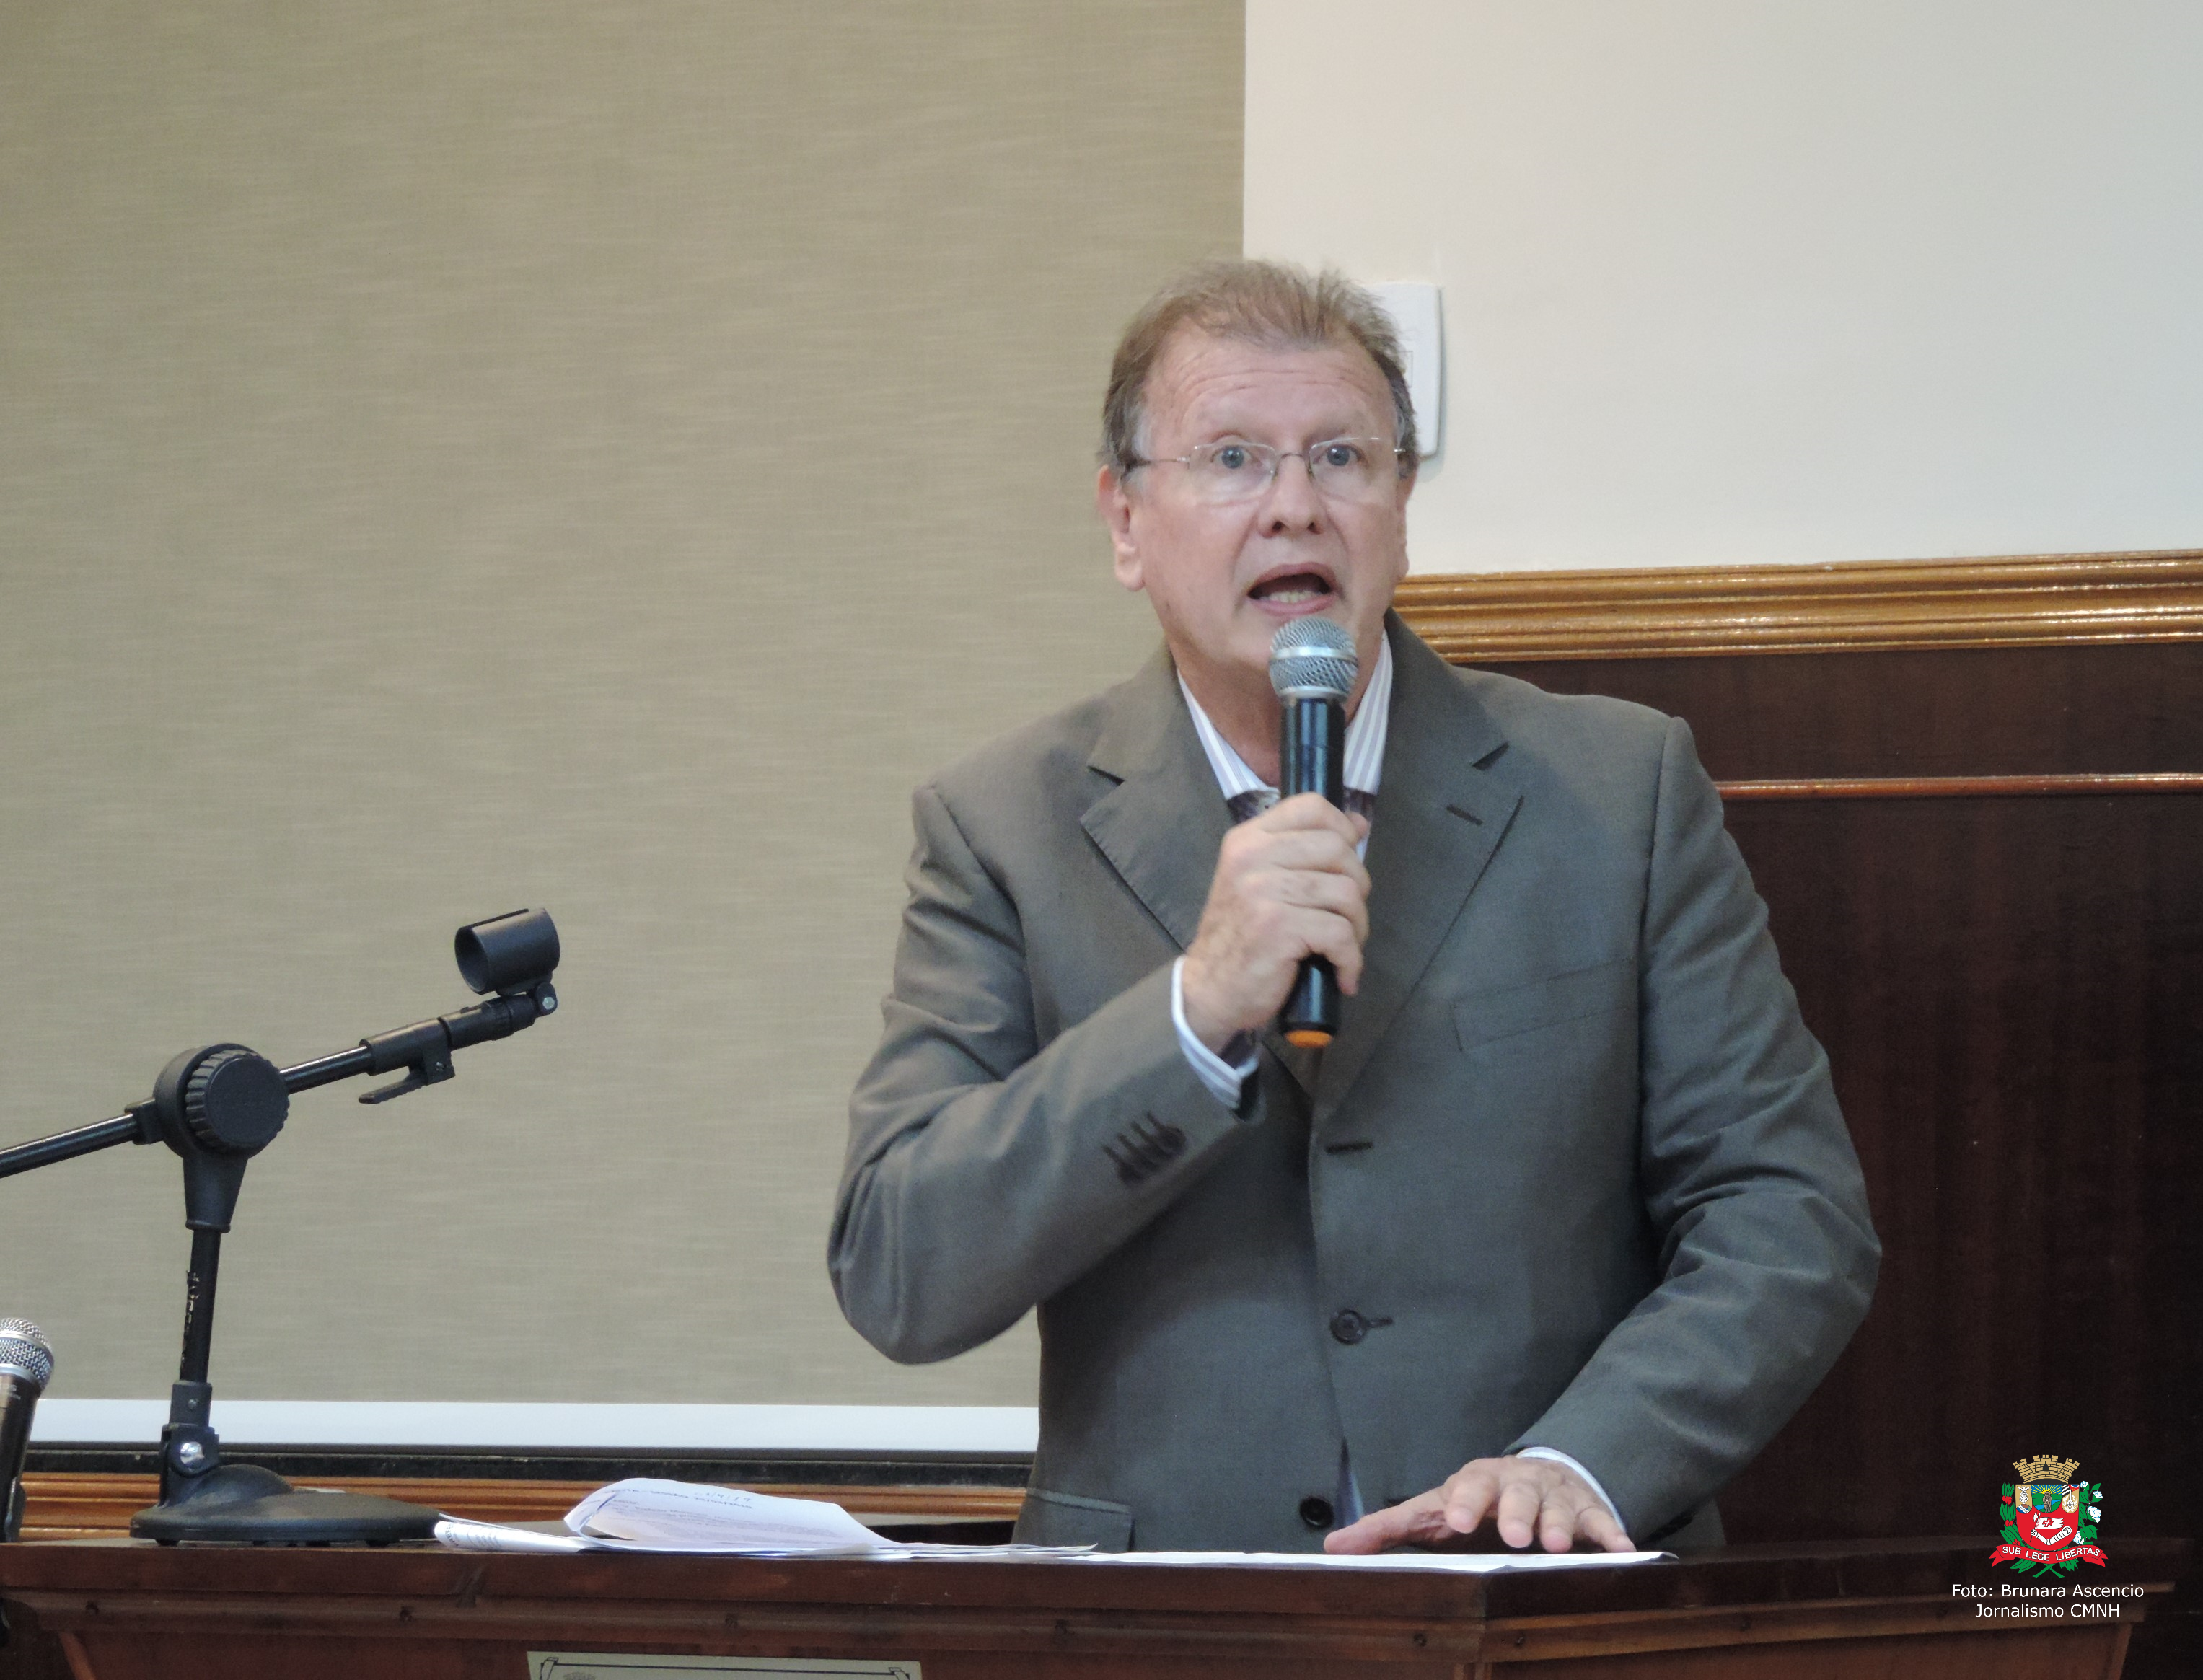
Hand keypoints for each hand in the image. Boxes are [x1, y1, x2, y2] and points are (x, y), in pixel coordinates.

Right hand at [1179, 794, 1370, 1049]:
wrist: (1209, 990)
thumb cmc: (1241, 936)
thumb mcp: (1261, 882)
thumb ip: (1304, 851)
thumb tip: (1359, 823)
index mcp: (1247, 839)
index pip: (1310, 806)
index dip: (1342, 829)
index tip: (1346, 861)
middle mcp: (1251, 857)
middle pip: (1338, 849)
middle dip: (1357, 886)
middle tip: (1345, 916)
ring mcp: (1263, 891)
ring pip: (1346, 892)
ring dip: (1356, 926)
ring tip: (1342, 948)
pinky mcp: (1277, 927)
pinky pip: (1340, 933)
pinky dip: (1351, 959)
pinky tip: (1343, 973)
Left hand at [1324, 1455, 1634, 1555]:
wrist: (1536, 1477)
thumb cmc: (1473, 1504)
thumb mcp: (1431, 1512)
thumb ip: (1385, 1531)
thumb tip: (1331, 1550)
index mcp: (1473, 1482)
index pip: (1462, 1487)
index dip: (1459, 1504)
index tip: (1452, 1522)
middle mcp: (1514, 1482)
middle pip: (1513, 1492)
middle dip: (1513, 1512)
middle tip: (1513, 1537)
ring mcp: (1553, 1494)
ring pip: (1557, 1505)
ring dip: (1558, 1524)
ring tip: (1558, 1546)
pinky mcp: (1587, 1509)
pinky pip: (1603, 1520)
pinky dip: (1612, 1533)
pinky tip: (1624, 1550)